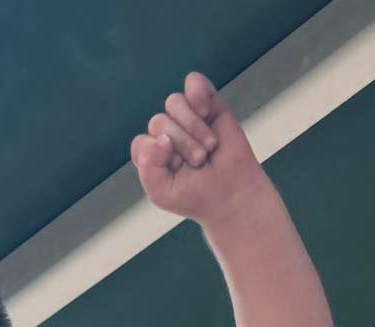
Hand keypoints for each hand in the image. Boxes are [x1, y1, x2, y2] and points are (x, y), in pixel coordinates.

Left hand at [130, 73, 265, 223]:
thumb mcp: (163, 194)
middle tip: (200, 161)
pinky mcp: (207, 103)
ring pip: (174, 102)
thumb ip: (148, 170)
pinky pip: (194, 82)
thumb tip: (160, 138)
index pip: (141, 143)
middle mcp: (166, 133)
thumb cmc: (198, 196)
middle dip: (182, 143)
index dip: (158, 155)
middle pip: (159, 122)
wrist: (233, 194)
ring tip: (209, 146)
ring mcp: (186, 116)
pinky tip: (207, 113)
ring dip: (193, 126)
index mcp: (152, 155)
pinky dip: (199, 95)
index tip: (177, 169)